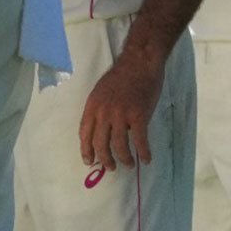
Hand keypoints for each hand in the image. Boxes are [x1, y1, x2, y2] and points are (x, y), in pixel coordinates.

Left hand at [79, 48, 164, 169]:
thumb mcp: (101, 92)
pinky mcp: (139, 116)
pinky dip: (143, 153)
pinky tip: (146, 159)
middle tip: (111, 168)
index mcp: (92, 106)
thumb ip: (100, 111)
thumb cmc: (121, 77)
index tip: (89, 161)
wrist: (138, 63)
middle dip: (105, 159)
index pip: (84, 133)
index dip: (86, 150)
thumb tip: (103, 133)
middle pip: (100, 144)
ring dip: (124, 159)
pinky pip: (140, 141)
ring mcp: (121, 114)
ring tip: (129, 164)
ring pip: (119, 146)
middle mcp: (103, 112)